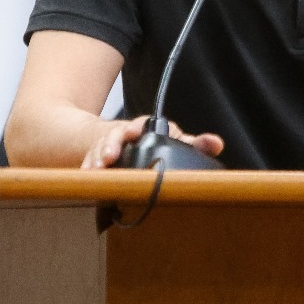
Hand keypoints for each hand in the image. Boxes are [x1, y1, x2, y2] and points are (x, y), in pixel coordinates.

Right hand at [80, 115, 224, 168]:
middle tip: (109, 156)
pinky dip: (88, 169)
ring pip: (99, 149)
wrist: (121, 143)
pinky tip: (87, 177)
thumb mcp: (173, 142)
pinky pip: (89, 162)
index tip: (132, 132)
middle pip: (114, 136)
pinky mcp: (96, 160)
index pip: (139, 125)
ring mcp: (107, 147)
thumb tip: (217, 144)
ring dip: (96, 158)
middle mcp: (123, 136)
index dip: (135, 129)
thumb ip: (194, 144)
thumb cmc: (152, 144)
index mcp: (144, 130)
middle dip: (110, 144)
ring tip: (96, 169)